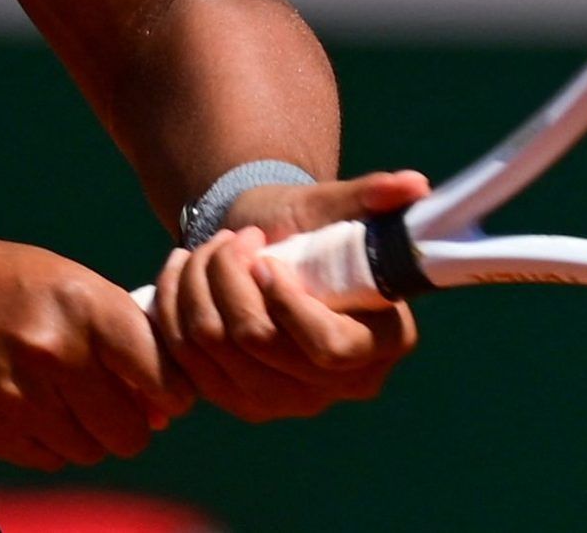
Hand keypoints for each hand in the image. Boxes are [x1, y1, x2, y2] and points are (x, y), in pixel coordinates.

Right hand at [0, 231, 193, 470]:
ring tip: (72, 403)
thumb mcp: (52, 275)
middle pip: (131, 425)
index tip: (171, 394)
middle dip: (134, 420)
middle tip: (122, 404)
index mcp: (79, 301)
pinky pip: (55, 460)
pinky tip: (37, 411)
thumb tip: (161, 388)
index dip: (172, 388)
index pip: (157, 367)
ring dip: (94, 435)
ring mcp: (24, 399)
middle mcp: (56, 353)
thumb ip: (108, 324)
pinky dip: (56, 444)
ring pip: (94, 449)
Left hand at [151, 169, 430, 421]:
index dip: (287, 303)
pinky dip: (173, 309)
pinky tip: (182, 270)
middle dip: (229, 277)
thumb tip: (413, 184)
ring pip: (215, 349)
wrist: (265, 251)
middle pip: (260, 345)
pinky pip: (187, 363)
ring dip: (197, 286)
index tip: (265, 258)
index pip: (328, 348)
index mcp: (381, 343)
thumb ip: (369, 197)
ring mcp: (286, 402)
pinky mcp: (239, 401)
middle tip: (232, 238)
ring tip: (207, 247)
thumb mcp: (334, 207)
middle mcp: (337, 386)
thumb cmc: (310, 227)